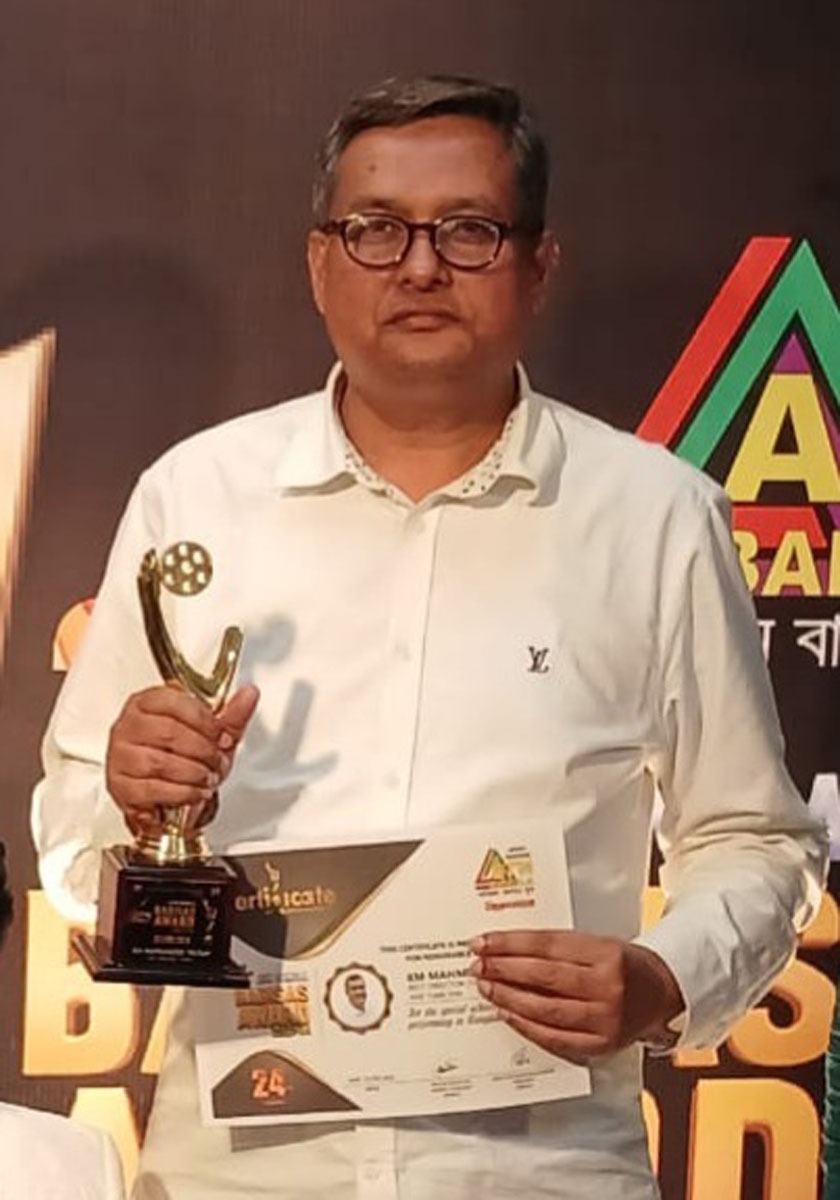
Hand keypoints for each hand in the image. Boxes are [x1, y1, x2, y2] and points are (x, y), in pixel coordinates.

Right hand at [106, 682, 258, 832]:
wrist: (167, 794)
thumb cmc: (184, 758)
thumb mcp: (211, 735)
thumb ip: (231, 715)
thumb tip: (249, 694)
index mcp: (148, 703)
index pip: (175, 702)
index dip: (206, 723)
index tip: (222, 736)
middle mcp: (128, 725)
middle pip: (169, 733)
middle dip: (203, 751)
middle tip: (217, 761)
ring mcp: (120, 755)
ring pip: (160, 762)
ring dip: (193, 773)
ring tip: (207, 778)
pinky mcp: (120, 785)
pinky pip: (152, 789)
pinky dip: (181, 793)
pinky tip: (194, 792)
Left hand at [468, 929, 682, 1060]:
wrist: (661, 994)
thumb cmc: (622, 964)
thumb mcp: (598, 943)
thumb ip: (558, 947)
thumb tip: (507, 949)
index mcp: (606, 953)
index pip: (548, 946)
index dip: (511, 944)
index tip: (483, 942)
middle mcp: (608, 987)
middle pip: (544, 977)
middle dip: (504, 970)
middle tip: (478, 965)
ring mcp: (605, 1020)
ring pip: (546, 1009)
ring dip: (509, 998)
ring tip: (486, 987)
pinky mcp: (601, 1045)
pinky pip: (554, 1038)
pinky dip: (526, 1026)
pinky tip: (507, 1013)